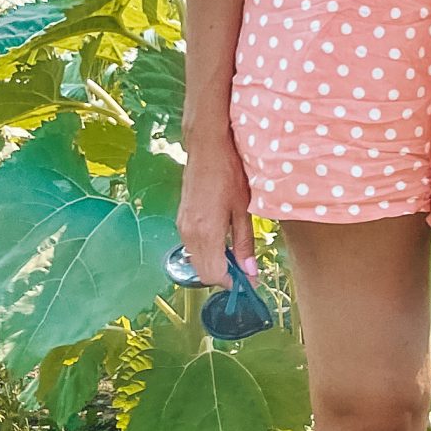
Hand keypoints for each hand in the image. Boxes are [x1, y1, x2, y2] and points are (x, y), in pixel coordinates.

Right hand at [177, 133, 255, 286]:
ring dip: (215, 264)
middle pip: (202, 273)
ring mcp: (182, 226)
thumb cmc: (230, 173)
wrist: (207, 147)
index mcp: (206, 233)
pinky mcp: (180, 219)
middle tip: (245, 270)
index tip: (249, 280)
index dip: (231, 282)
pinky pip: (192, 247)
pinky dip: (207, 252)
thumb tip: (250, 273)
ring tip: (236, 253)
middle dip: (223, 276)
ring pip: (196, 261)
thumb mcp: (244, 209)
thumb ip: (244, 243)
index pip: (213, 275)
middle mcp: (188, 233)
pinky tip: (223, 239)